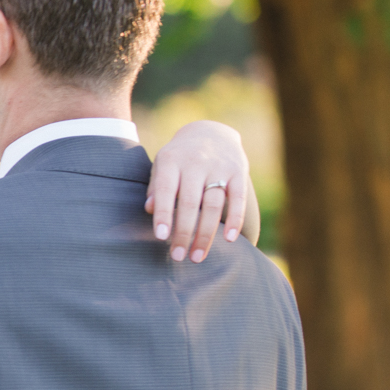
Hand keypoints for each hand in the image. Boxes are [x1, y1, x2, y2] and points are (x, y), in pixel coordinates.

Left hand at [145, 120, 260, 261]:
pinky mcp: (239, 172)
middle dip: (184, 233)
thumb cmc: (179, 157)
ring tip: (198, 257)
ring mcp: (219, 167)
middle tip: (178, 257)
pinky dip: (235, 219)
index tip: (161, 237)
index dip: (164, 214)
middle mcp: (195, 163)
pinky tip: (230, 239)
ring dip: (206, 234)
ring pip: (212, 205)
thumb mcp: (162, 165)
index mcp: (171, 161)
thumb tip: (150, 210)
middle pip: (190, 203)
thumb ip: (156, 187)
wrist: (210, 132)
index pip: (166, 190)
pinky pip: (237, 199)